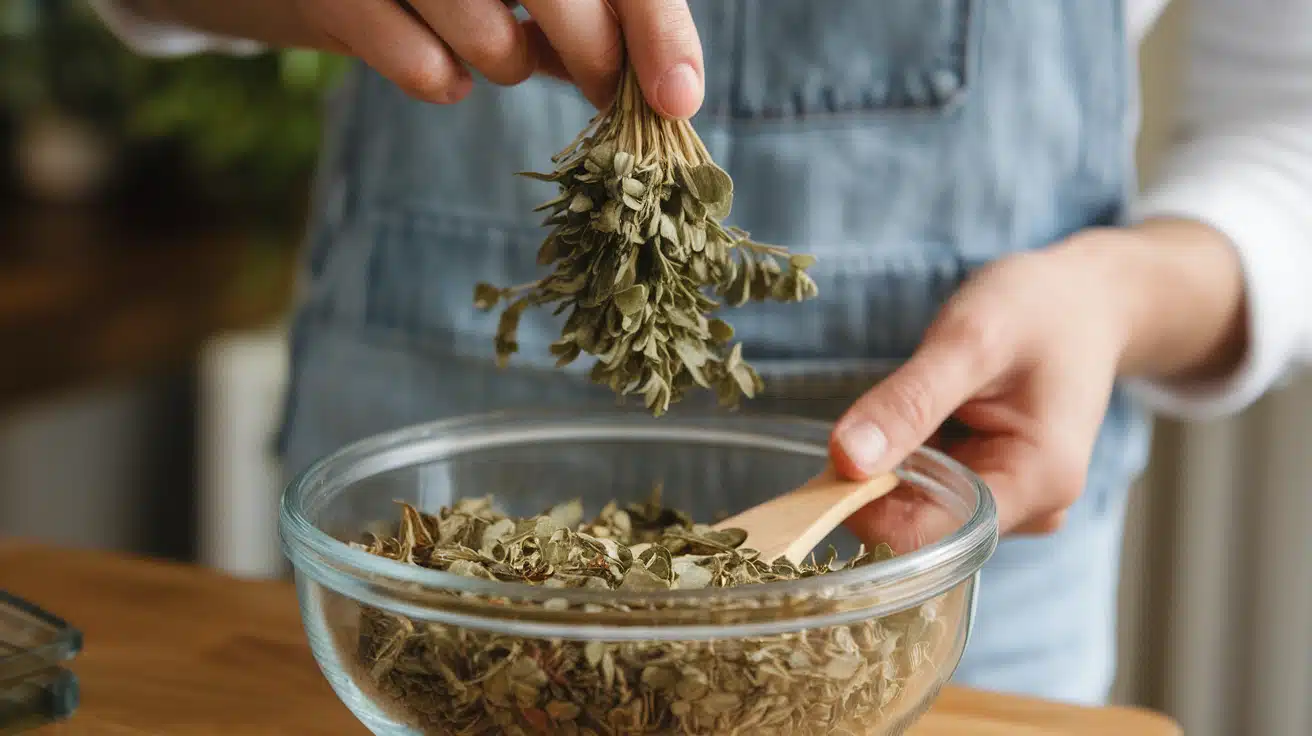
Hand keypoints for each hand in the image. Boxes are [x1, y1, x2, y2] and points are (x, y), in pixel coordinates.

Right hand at [129, 0, 704, 116]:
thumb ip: (573, 7)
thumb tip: (655, 76)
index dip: (658, 26)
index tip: (682, 99)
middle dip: (597, 58)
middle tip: (602, 85)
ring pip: (493, 40)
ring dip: (504, 61)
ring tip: (490, 43)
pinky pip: (421, 67)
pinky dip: (438, 78)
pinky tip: (436, 63)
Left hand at [829, 221, 1246, 549]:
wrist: (1087, 301)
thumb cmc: (1039, 310)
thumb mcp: (970, 341)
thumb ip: (909, 402)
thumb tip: (844, 459)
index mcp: (1037, 483)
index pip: (925, 537)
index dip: (866, 507)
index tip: (836, 457)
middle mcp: (1032, 509)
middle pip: (919, 526)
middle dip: (881, 479)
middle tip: (875, 414)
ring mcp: (1015, 501)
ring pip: (919, 507)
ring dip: (895, 463)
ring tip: (917, 404)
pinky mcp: (998, 486)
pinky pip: (931, 487)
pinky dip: (912, 454)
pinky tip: (929, 415)